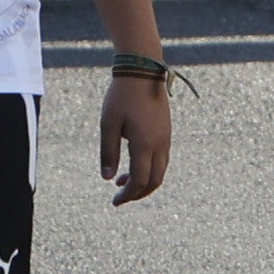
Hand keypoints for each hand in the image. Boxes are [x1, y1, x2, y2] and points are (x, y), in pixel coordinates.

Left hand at [99, 72, 172, 204]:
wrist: (142, 71)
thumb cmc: (121, 96)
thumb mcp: (108, 123)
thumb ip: (108, 152)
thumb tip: (107, 178)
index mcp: (144, 144)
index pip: (140, 181)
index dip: (128, 195)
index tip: (115, 202)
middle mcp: (159, 144)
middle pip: (154, 181)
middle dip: (138, 193)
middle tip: (120, 197)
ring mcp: (165, 138)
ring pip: (160, 171)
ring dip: (144, 182)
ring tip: (122, 182)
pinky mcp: (166, 132)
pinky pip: (162, 159)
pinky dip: (149, 169)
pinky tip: (133, 164)